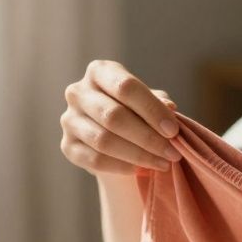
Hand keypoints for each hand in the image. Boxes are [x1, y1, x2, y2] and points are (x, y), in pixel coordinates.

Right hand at [61, 60, 181, 174]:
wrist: (116, 139)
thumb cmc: (136, 113)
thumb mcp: (149, 103)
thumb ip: (158, 103)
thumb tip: (169, 107)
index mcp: (99, 72)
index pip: (125, 86)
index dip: (152, 109)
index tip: (173, 130)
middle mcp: (78, 92)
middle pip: (113, 115)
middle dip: (148, 137)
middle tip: (172, 153)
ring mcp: (69, 120)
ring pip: (104, 140)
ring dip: (138, 155)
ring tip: (162, 164)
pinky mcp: (68, 146)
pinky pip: (95, 159)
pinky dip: (121, 166)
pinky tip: (141, 170)